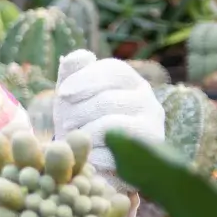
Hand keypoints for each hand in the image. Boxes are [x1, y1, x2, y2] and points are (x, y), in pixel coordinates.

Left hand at [53, 50, 164, 194]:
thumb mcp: (72, 93)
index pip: (113, 70)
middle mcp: (148, 100)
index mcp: (130, 81)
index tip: (63, 94)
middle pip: (109, 99)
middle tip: (65, 125)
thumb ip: (73, 71)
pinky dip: (94, 152)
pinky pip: (115, 150)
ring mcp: (152, 127)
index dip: (85, 79)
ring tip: (74, 138)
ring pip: (112, 125)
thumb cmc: (80, 120)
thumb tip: (81, 56)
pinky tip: (88, 155)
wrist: (91, 160)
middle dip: (79, 112)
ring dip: (85, 132)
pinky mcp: (146, 155)